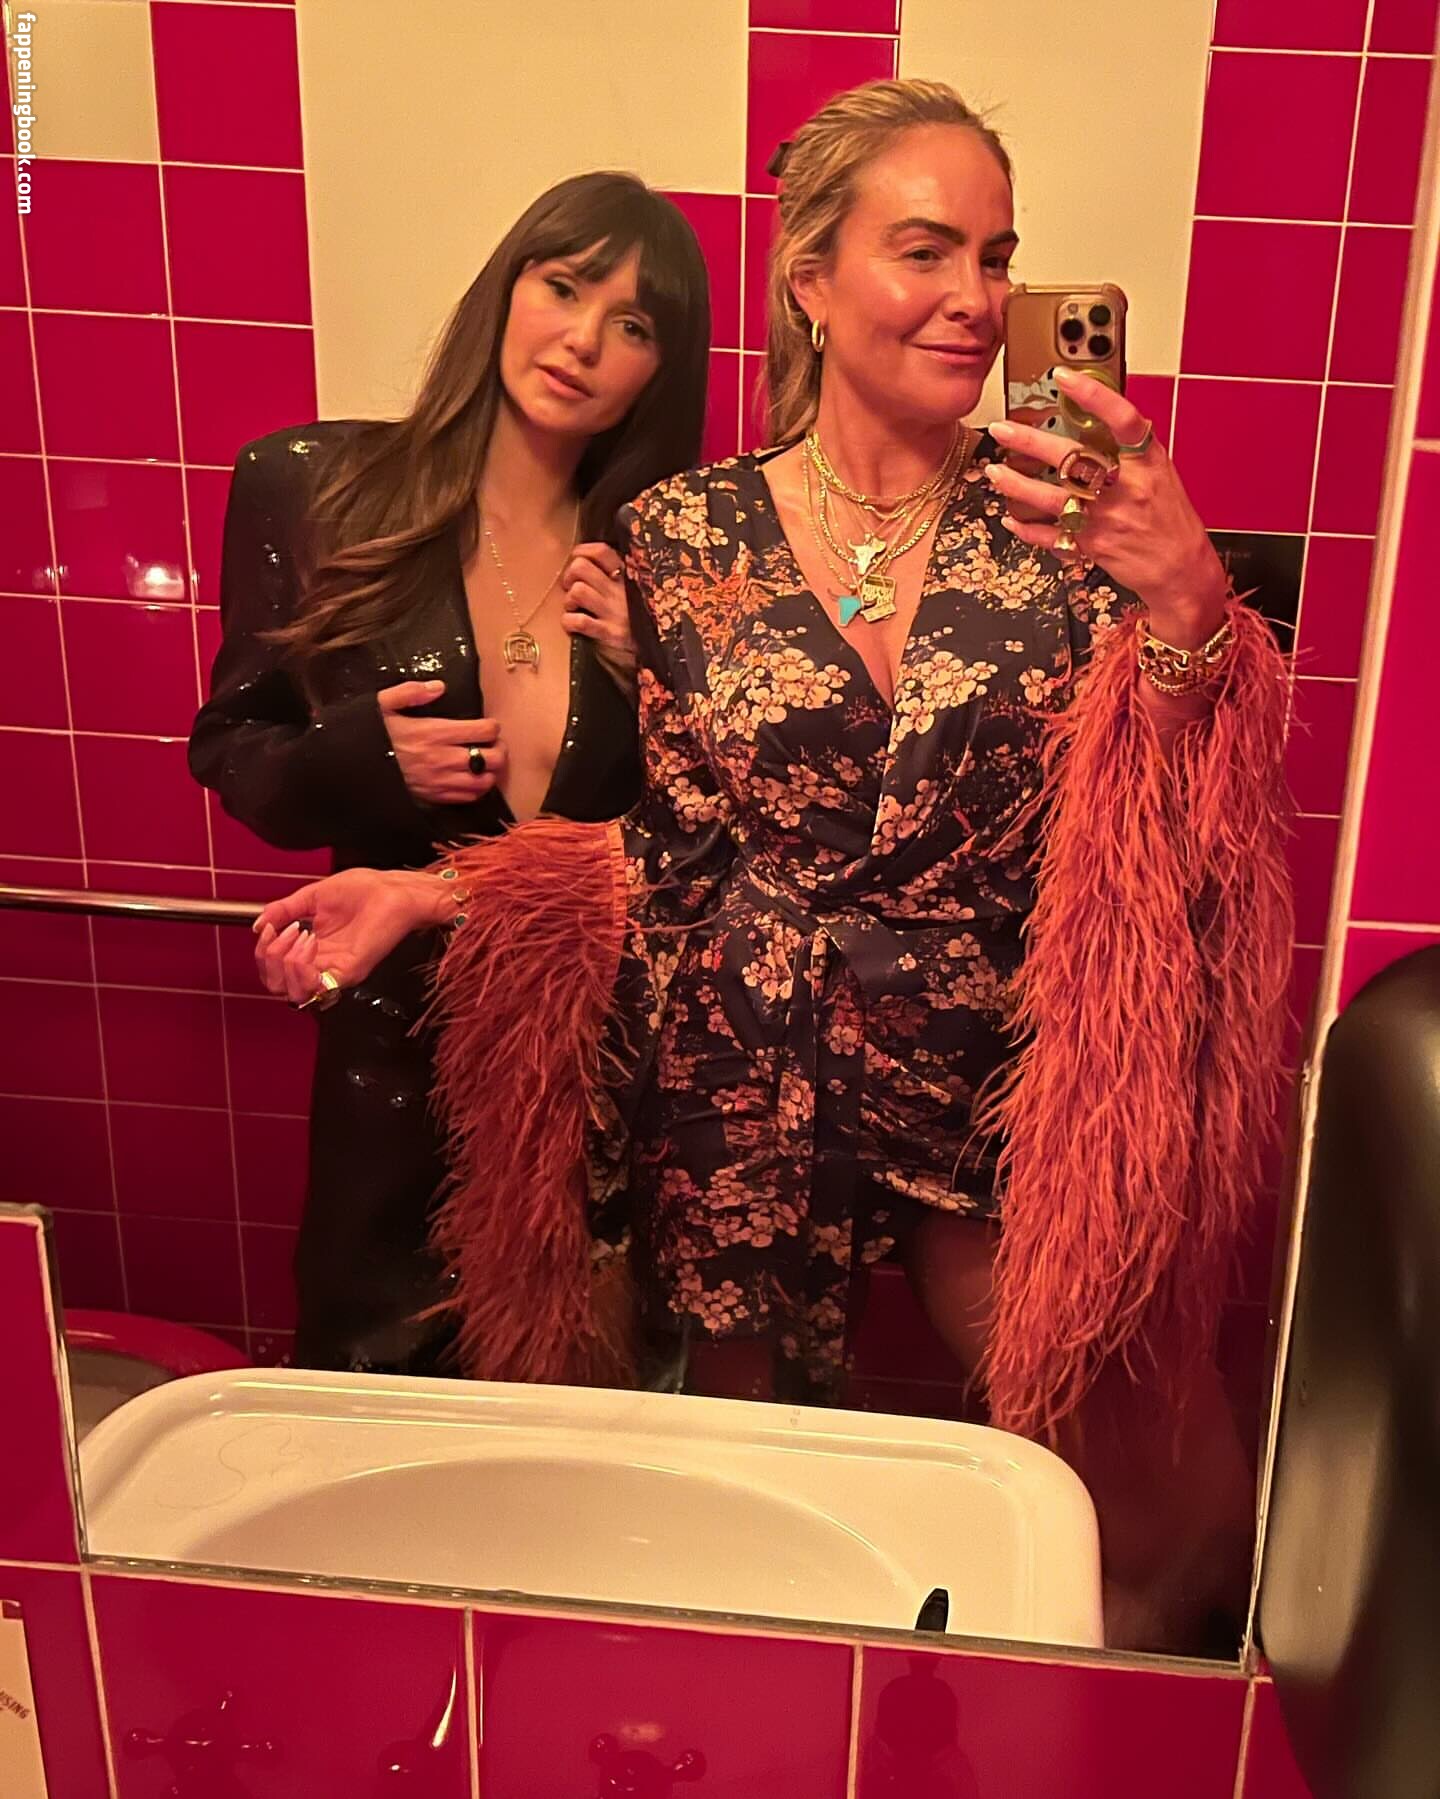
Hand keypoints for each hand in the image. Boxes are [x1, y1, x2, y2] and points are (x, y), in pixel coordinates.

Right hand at [254, 868, 451, 999]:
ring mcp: (335, 971)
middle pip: (277, 986)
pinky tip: (310, 941)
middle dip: (268, 959)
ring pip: (292, 992)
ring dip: (284, 963)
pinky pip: (316, 987)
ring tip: (300, 935)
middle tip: (282, 932)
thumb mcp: (311, 896)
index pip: (274, 970)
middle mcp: (321, 964)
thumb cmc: (364, 890)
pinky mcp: (349, 972)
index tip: (271, 926)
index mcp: (311, 949)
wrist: (392, 889)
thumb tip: (259, 926)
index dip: (263, 951)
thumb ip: (283, 910)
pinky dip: (302, 966)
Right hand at [376, 681, 507, 805]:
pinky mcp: (436, 797)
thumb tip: (439, 686)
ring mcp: (441, 781)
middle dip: (499, 749)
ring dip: (491, 771)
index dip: (492, 726)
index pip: (483, 731)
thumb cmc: (374, 735)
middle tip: (494, 745)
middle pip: (492, 758)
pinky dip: (477, 789)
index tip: (487, 725)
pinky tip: (473, 779)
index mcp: (434, 733)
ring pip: (484, 781)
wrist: (356, 768)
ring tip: (486, 763)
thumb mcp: (384, 705)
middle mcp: (443, 759)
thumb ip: (410, 692)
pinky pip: (469, 797)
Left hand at [561, 543, 634, 685]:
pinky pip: (580, 622)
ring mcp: (615, 613)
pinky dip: (569, 622)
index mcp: (629, 577)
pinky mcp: (611, 634)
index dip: (583, 552)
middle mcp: (621, 592)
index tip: (577, 560)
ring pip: (578, 591)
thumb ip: (620, 576)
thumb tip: (587, 563)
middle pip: (581, 567)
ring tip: (573, 608)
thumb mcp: (637, 593)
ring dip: (569, 600)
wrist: (658, 652)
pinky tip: (572, 625)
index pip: (602, 551)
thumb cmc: (641, 620)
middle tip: (571, 589)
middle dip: (569, 576)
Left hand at [984, 371, 1227, 644]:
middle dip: (1030, 442)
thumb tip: (1093, 417)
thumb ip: (1128, 449)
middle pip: (1072, 458)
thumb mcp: (1158, 473)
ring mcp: (1107, 518)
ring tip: (994, 472)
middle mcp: (1126, 487)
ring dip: (1017, 485)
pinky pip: (1052, 535)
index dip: (1094, 395)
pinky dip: (1028, 529)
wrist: (1181, 568)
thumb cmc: (1169, 517)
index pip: (1123, 419)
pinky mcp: (1093, 546)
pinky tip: (1011, 518)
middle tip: (1002, 429)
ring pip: (1052, 498)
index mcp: (1147, 462)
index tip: (1064, 378)